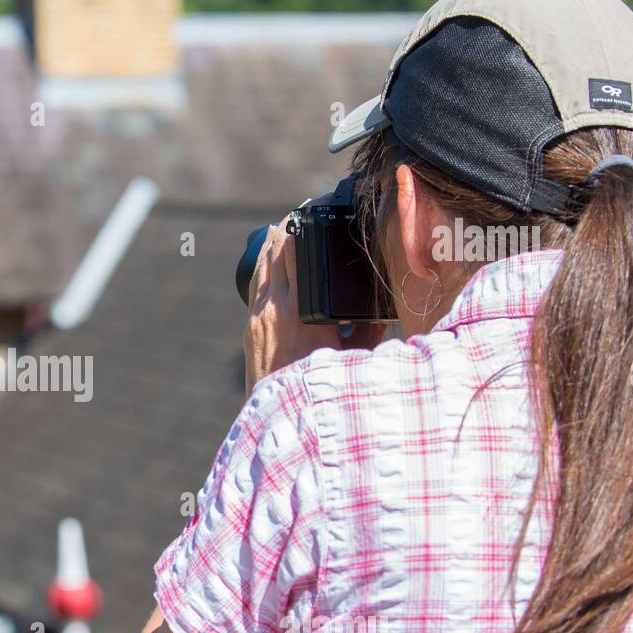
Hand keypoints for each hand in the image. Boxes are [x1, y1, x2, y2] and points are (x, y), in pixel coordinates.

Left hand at [241, 218, 387, 393]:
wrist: (283, 417)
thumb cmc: (323, 388)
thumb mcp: (354, 355)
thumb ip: (368, 328)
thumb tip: (382, 308)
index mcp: (305, 311)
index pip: (296, 257)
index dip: (300, 233)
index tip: (308, 215)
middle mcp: (277, 309)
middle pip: (275, 257)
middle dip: (284, 234)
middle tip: (294, 215)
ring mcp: (259, 318)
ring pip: (262, 271)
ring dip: (269, 249)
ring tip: (278, 229)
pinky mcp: (250, 329)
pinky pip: (255, 289)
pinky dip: (262, 271)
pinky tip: (266, 262)